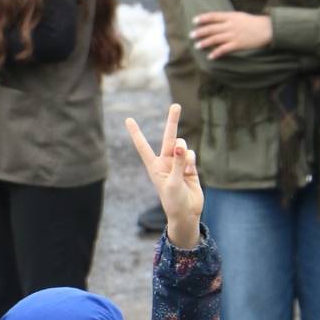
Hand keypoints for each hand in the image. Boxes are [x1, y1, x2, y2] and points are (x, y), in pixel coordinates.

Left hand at [126, 101, 202, 249]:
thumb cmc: (174, 201)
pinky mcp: (189, 167)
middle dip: (173, 121)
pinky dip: (191, 161)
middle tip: (176, 106)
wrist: (186, 214)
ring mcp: (178, 163)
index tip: (128, 120)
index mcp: (154, 166)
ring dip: (184, 152)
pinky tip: (190, 170)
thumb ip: (177, 162)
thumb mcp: (173, 182)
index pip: (143, 146)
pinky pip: (190, 155)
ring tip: (185, 167)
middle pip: (169, 137)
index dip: (136, 133)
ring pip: (182, 147)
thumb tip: (180, 144)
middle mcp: (165, 162)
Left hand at [191, 10, 271, 58]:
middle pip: (211, 28)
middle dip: (200, 32)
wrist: (267, 29)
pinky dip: (216, 53)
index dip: (203, 18)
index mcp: (231, 16)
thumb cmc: (253, 22)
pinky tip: (210, 57)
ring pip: (215, 39)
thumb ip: (228, 18)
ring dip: (205, 42)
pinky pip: (224, 49)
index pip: (213, 16)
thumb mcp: (240, 16)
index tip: (194, 21)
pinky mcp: (238, 44)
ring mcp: (233, 35)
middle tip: (191, 35)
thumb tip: (216, 21)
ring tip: (197, 46)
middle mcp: (230, 25)